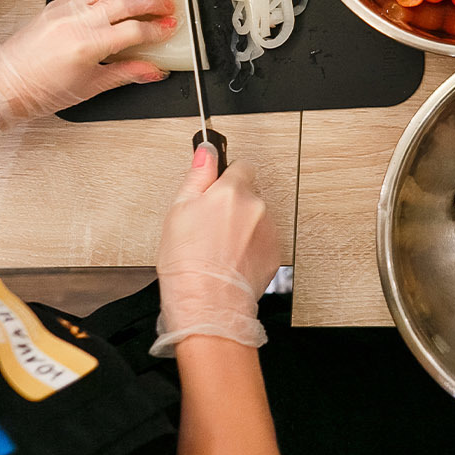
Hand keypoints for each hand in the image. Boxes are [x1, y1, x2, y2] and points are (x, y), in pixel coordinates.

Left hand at [0, 0, 174, 137]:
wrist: (5, 84)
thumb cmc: (41, 90)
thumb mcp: (91, 87)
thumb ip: (126, 73)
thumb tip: (152, 70)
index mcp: (88, 45)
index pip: (134, 31)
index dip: (157, 29)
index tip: (170, 28)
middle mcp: (76, 22)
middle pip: (124, 3)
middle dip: (152, 2)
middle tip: (169, 5)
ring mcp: (65, 11)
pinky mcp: (55, 6)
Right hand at [151, 145, 280, 356]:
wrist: (208, 303)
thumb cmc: (188, 263)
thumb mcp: (179, 210)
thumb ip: (198, 175)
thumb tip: (206, 151)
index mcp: (232, 191)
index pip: (241, 165)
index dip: (226, 177)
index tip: (215, 189)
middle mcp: (257, 207)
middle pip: (249, 193)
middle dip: (233, 203)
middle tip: (209, 225)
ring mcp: (269, 230)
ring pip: (256, 218)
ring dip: (243, 226)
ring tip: (218, 247)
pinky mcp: (275, 252)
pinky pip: (263, 240)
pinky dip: (251, 246)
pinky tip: (231, 259)